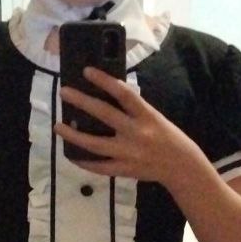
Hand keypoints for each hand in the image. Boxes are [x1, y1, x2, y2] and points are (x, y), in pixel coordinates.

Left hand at [56, 67, 205, 186]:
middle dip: (82, 102)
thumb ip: (133, 110)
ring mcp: (129, 153)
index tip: (86, 71)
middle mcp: (137, 133)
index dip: (105, 80)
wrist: (181, 166)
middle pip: (104, 114)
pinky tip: (72, 154)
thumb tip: (107, 97)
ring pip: (95, 144)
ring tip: (58, 126)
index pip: (124, 93)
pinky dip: (84, 161)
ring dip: (74, 135)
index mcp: (147, 115)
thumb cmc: (167, 137)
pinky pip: (99, 167)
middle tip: (64, 92)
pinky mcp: (124, 170)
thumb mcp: (154, 117)